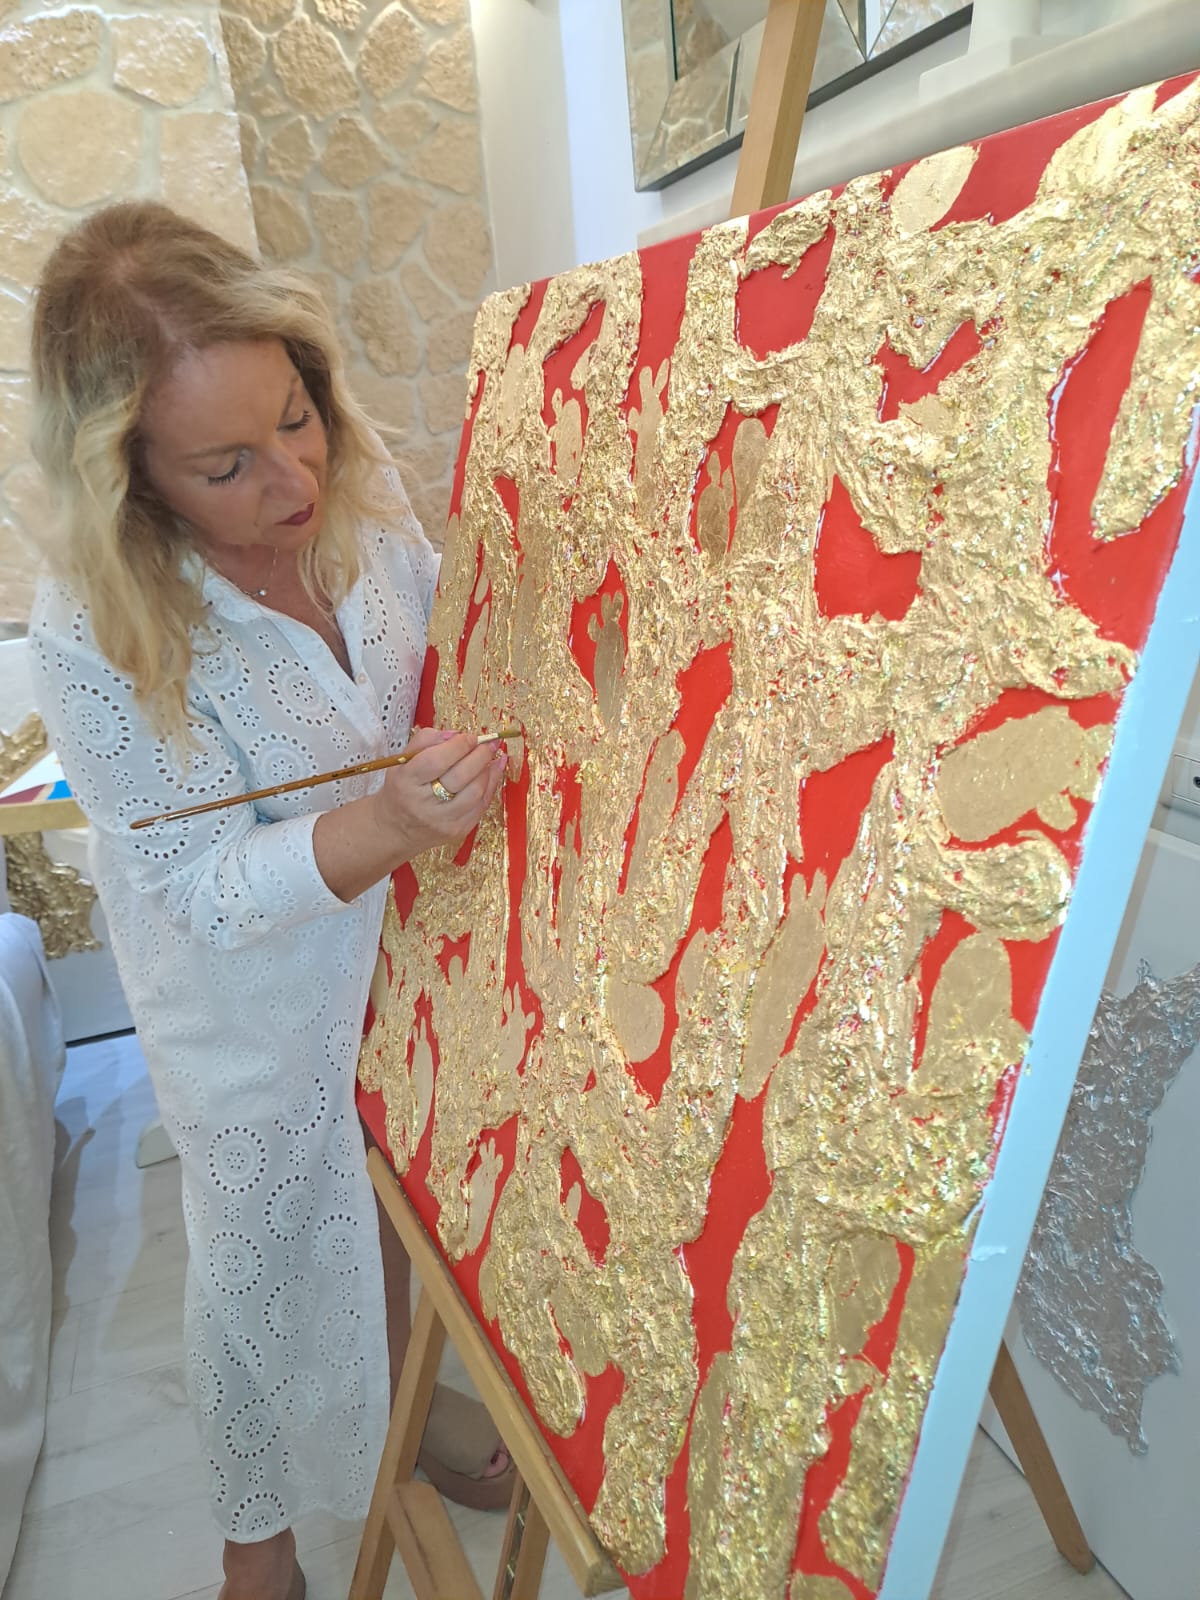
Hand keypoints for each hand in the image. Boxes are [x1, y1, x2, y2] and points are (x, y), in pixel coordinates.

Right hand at [372, 726, 507, 862]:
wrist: (396, 830)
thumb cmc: (402, 790)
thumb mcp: (402, 762)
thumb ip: (425, 741)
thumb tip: (455, 734)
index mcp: (405, 781)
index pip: (436, 760)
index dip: (459, 745)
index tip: (469, 736)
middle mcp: (422, 803)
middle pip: (460, 775)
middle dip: (479, 754)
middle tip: (486, 743)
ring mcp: (442, 820)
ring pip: (475, 791)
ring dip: (487, 770)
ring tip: (488, 756)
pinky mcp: (457, 830)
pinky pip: (482, 805)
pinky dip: (491, 784)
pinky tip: (493, 771)